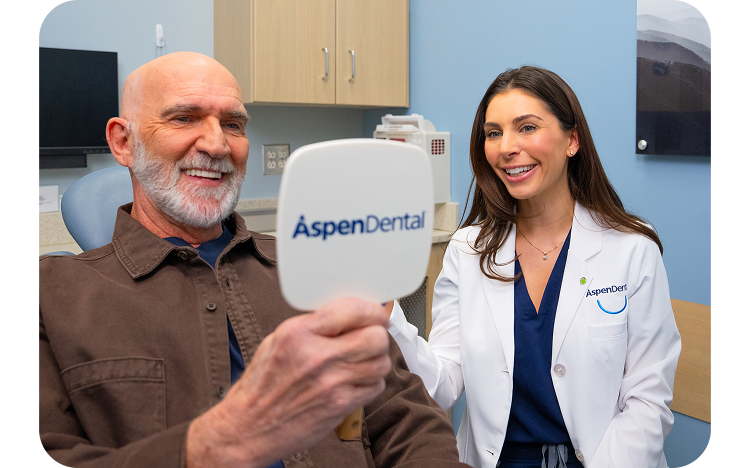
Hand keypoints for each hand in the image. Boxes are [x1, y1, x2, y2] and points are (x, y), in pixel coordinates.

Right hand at [186, 298, 391, 467]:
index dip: (372, 311)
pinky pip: (375, 387)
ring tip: (359, 364)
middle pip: (375, 337)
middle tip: (368, 340)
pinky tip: (353, 383)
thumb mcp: (278, 341)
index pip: (353, 310)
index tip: (374, 315)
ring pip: (381, 362)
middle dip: (376, 337)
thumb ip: (313, 326)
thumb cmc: (261, 385)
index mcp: (299, 332)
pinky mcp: (340, 405)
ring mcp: (331, 382)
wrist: (248, 428)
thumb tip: (348, 315)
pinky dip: (370, 384)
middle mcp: (317, 355)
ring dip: (375, 362)